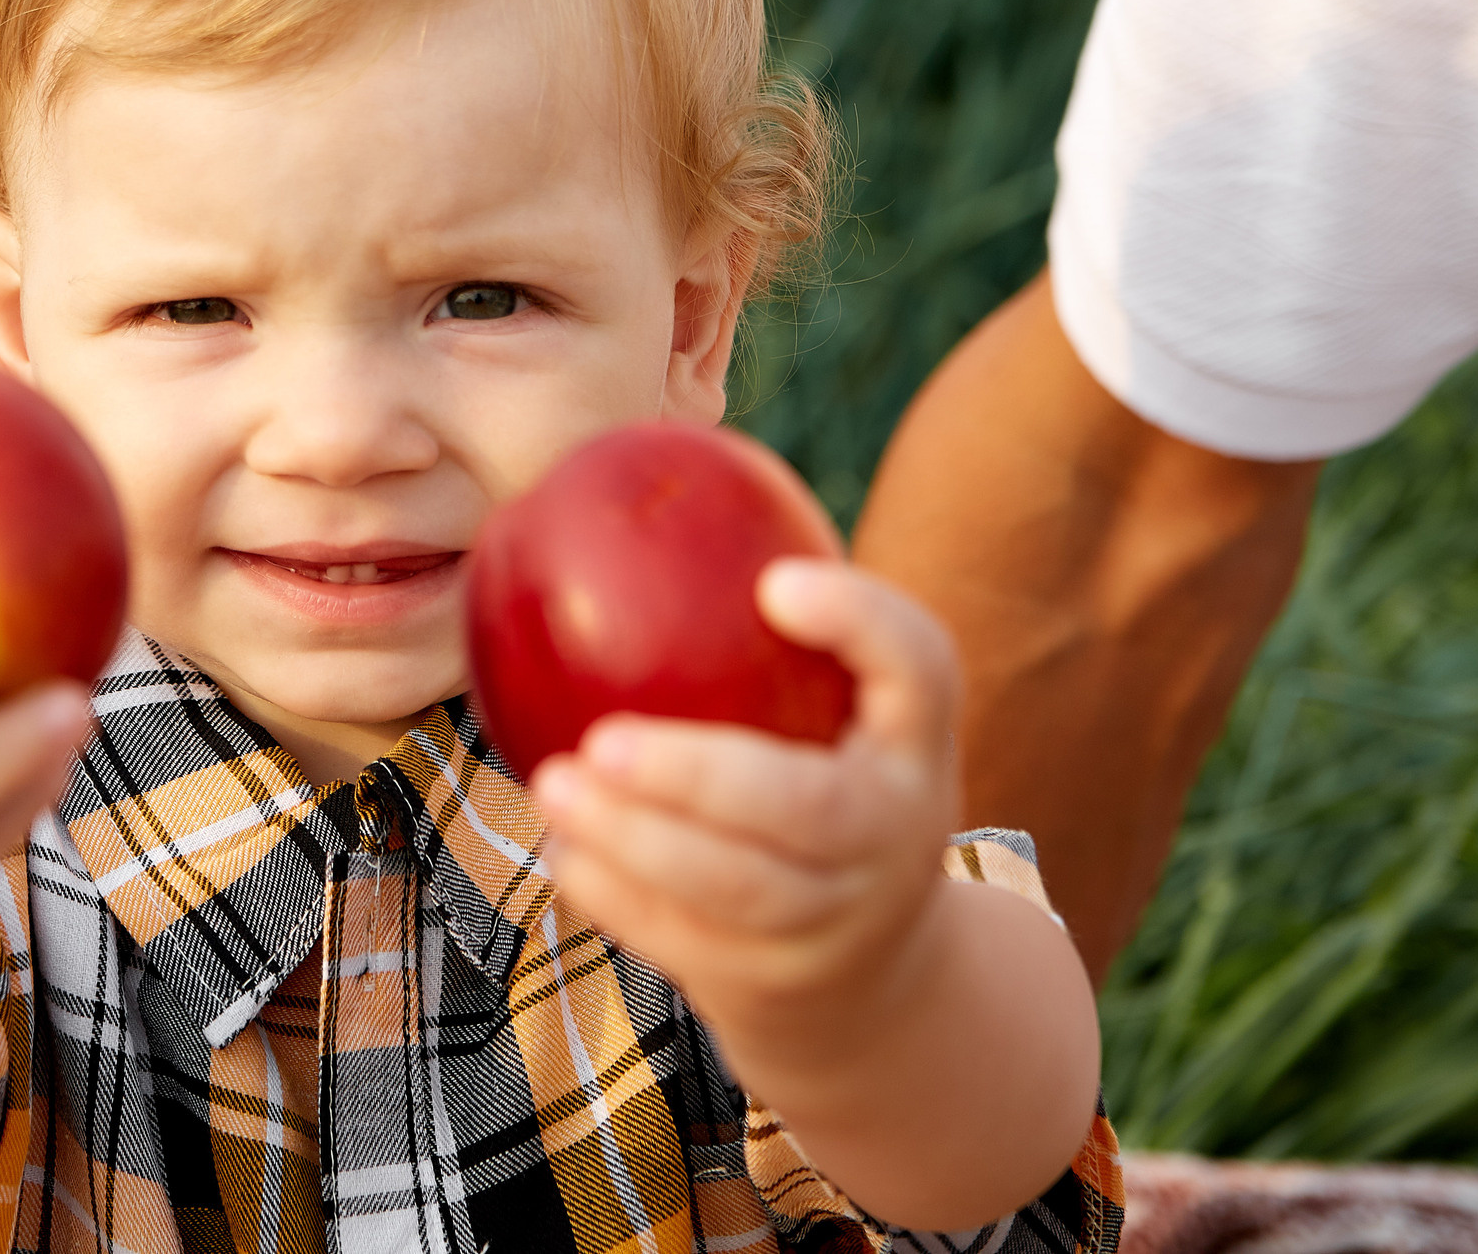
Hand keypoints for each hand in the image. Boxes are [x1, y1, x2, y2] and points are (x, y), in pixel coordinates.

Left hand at [529, 558, 959, 1080]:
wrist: (870, 981)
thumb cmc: (820, 787)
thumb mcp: (833, 718)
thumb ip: (761, 639)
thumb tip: (608, 494)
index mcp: (916, 741)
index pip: (922, 668)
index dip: (862, 625)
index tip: (776, 583)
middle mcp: (896, 833)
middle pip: (808, 812)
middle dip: (700, 779)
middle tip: (602, 741)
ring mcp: (840, 921)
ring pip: (738, 892)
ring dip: (636, 843)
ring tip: (555, 786)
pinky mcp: (777, 983)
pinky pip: (688, 945)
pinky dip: (618, 899)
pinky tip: (564, 850)